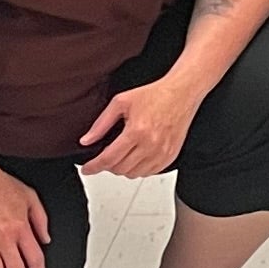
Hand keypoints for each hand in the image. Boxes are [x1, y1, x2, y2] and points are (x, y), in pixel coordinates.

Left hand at [77, 70, 200, 181]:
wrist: (182, 93)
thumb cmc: (154, 94)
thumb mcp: (121, 102)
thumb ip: (101, 124)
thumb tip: (86, 140)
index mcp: (136, 131)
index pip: (109, 158)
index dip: (94, 166)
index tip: (87, 169)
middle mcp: (150, 145)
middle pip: (120, 169)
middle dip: (107, 165)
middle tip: (105, 156)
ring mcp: (162, 153)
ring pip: (134, 174)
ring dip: (123, 168)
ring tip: (122, 155)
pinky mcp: (170, 156)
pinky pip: (149, 173)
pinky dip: (139, 169)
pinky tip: (137, 156)